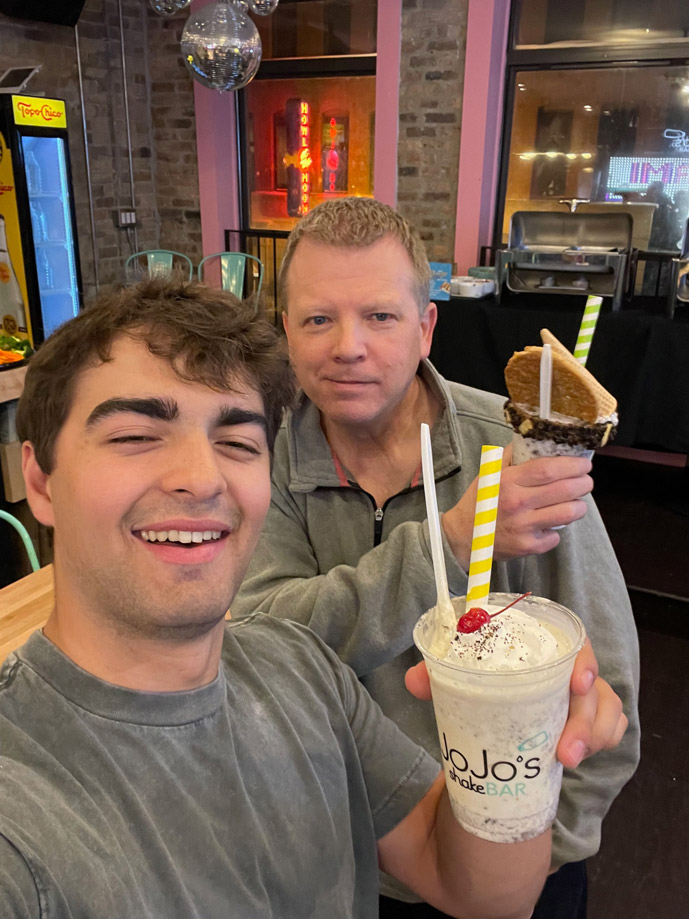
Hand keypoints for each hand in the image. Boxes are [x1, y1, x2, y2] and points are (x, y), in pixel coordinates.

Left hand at [404, 638, 626, 767]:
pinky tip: (580, 759)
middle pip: (592, 684)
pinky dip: (602, 742)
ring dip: (592, 735)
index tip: (577, 682)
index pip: (573, 642)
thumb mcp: (459, 683)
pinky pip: (610, 729)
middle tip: (566, 750)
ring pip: (605, 709)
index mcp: (540, 648)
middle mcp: (566, 670)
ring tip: (567, 760)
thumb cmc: (482, 689)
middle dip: (584, 718)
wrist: (492, 719)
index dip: (582, 657)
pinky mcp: (589, 722)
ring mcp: (582, 697)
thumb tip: (414, 679)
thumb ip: (436, 679)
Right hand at [442, 446, 592, 567]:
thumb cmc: (479, 502)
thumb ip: (511, 456)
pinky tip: (550, 523)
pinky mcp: (528, 546)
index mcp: (507, 481)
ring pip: (568, 513)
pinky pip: (556, 536)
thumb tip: (534, 439)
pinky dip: (558, 529)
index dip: (572, 465)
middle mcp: (517, 503)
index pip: (548, 469)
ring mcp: (523, 526)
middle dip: (584, 483)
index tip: (584, 464)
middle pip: (564, 489)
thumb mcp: (489, 473)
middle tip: (586, 481)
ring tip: (576, 502)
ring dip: (579, 506)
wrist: (463, 536)